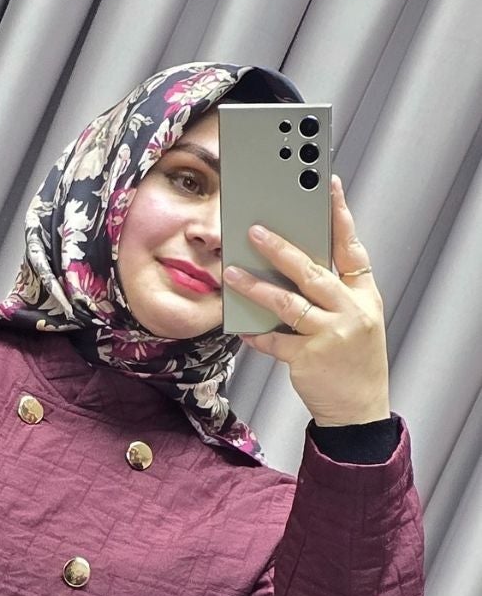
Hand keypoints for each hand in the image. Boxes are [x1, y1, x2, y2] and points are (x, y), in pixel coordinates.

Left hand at [222, 175, 390, 425]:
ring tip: (232, 272)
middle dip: (281, 249)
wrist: (359, 410)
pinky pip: (274, 340)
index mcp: (364, 296)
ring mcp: (330, 335)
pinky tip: (240, 326)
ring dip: (256, 287)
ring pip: (287, 303)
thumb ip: (333, 293)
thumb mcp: (357, 319)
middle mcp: (350, 311)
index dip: (340, 215)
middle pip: (312, 272)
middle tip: (255, 230)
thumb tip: (293, 264)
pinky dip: (256, 333)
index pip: (351, 248)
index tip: (327, 186)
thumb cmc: (354, 360)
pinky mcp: (309, 358)